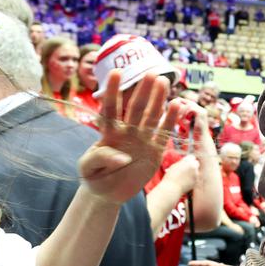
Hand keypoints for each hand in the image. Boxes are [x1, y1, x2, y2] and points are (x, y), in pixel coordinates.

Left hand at [79, 72, 184, 203]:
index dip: (113, 91)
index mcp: (109, 132)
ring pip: (152, 116)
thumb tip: (122, 156)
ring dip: (158, 99)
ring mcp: (142, 139)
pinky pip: (164, 133)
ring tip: (164, 81)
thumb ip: (99, 158)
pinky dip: (171, 119)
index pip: (111, 108)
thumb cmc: (94, 176)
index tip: (116, 72)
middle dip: (143, 91)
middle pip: (136, 107)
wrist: (108, 193)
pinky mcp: (155, 151)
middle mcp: (127, 131)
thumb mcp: (87, 168)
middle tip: (151, 73)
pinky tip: (177, 105)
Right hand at [163, 154, 200, 199]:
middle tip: (189, 167)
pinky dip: (191, 179)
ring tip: (182, 177)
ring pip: (196, 171)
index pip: (192, 157)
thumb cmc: (170, 177)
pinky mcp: (196, 181)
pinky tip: (184, 182)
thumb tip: (186, 162)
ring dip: (192, 172)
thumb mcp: (175, 166)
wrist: (172, 188)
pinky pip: (194, 178)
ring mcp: (196, 174)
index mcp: (187, 161)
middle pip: (196, 163)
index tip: (187, 162)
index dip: (189, 160)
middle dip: (193, 165)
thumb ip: (182, 163)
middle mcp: (193, 166)